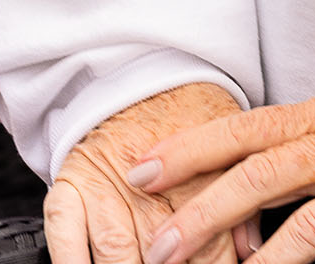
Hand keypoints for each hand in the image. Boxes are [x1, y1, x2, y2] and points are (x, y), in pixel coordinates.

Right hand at [45, 82, 248, 263]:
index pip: (209, 247)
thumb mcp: (230, 146)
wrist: (147, 69)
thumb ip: (241, 202)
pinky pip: (63, 230)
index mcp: (196, 174)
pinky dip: (71, 258)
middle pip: (160, 254)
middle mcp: (150, 181)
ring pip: (115, 249)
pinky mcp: (72, 181)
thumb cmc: (192, 111)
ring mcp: (107, 182)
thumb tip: (251, 249)